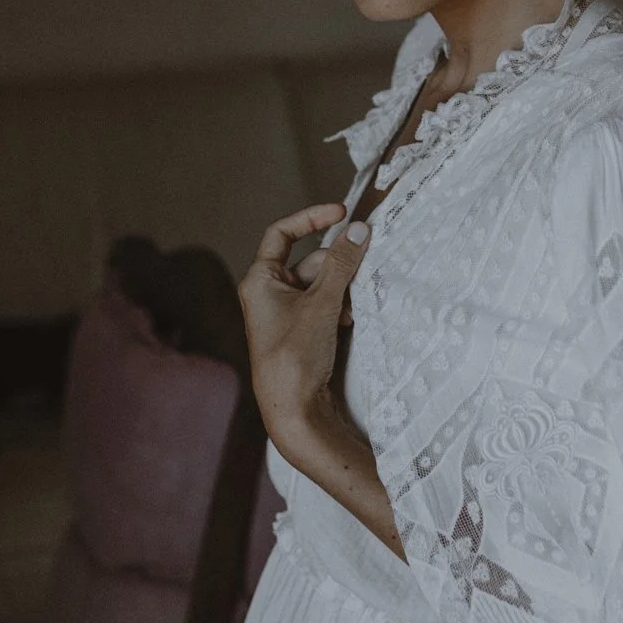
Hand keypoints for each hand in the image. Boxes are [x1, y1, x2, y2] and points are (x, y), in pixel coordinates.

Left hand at [238, 204, 370, 452]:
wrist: (293, 410)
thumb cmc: (295, 356)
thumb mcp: (322, 303)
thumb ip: (342, 264)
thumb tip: (359, 229)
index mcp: (260, 280)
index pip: (282, 233)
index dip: (311, 218)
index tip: (341, 212)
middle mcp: (267, 293)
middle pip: (308, 261)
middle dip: (337, 267)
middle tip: (362, 271)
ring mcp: (282, 314)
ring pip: (319, 285)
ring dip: (340, 290)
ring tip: (352, 307)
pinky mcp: (297, 332)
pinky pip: (321, 306)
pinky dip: (337, 308)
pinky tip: (348, 322)